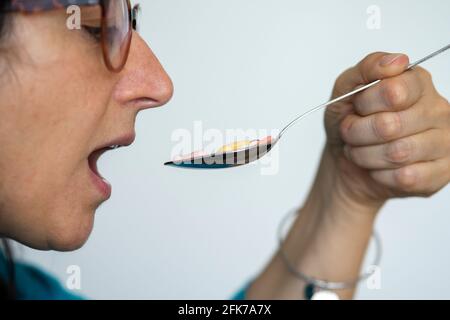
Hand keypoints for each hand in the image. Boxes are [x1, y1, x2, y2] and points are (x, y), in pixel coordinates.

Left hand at [324, 52, 449, 207]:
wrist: (346, 161)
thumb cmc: (350, 122)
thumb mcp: (345, 91)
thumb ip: (366, 69)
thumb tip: (396, 61)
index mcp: (417, 83)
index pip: (393, 91)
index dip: (364, 104)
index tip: (357, 107)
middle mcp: (438, 109)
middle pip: (390, 125)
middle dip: (357, 132)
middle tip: (352, 132)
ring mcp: (444, 142)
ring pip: (397, 153)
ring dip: (365, 155)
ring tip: (362, 150)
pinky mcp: (441, 173)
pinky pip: (406, 178)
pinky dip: (380, 174)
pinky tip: (379, 168)